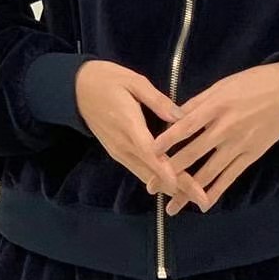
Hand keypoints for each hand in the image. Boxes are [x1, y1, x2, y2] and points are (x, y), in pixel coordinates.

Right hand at [74, 60, 210, 208]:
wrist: (76, 88)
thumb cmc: (108, 79)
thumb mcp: (135, 81)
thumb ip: (158, 101)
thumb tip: (181, 116)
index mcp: (129, 125)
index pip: (150, 153)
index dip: (167, 171)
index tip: (184, 186)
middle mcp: (123, 144)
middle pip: (152, 171)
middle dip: (178, 187)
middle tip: (202, 200)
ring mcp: (118, 151)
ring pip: (146, 175)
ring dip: (169, 187)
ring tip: (193, 197)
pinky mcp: (116, 152)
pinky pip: (139, 169)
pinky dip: (156, 179)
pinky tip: (173, 185)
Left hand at [147, 62, 278, 214]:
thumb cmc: (251, 84)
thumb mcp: (222, 85)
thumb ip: (197, 103)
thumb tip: (173, 117)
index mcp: (215, 107)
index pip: (186, 126)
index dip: (167, 140)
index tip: (149, 152)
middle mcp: (225, 128)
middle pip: (193, 153)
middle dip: (170, 171)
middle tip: (151, 185)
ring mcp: (238, 145)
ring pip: (209, 171)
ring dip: (189, 190)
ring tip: (172, 206)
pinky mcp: (251, 156)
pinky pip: (230, 177)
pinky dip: (216, 192)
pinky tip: (203, 204)